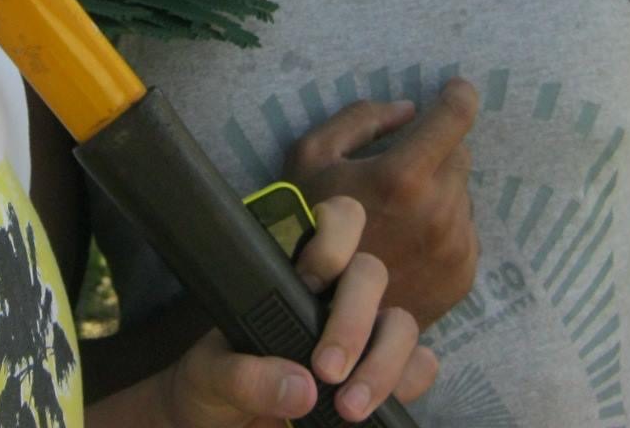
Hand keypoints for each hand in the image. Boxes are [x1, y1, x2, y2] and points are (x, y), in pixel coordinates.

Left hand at [154, 196, 435, 426]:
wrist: (222, 426)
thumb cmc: (213, 386)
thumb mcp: (211, 376)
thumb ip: (243, 376)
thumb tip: (300, 386)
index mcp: (292, 273)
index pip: (334, 221)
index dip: (333, 237)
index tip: (310, 280)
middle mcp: (335, 295)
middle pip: (371, 273)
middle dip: (353, 319)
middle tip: (326, 368)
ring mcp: (364, 333)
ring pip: (401, 323)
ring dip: (384, 362)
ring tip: (348, 407)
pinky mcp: (383, 374)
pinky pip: (419, 366)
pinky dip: (407, 383)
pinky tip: (375, 405)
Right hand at [282, 78, 479, 327]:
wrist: (316, 313)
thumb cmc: (306, 226)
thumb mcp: (312, 157)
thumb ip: (361, 119)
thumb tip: (409, 109)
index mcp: (404, 176)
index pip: (454, 118)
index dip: (458, 95)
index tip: (456, 88)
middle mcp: (440, 211)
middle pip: (459, 156)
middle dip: (436, 151)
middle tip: (402, 165)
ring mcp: (455, 247)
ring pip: (462, 193)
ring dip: (439, 189)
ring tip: (399, 210)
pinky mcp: (462, 276)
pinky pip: (465, 231)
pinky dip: (444, 225)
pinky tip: (408, 240)